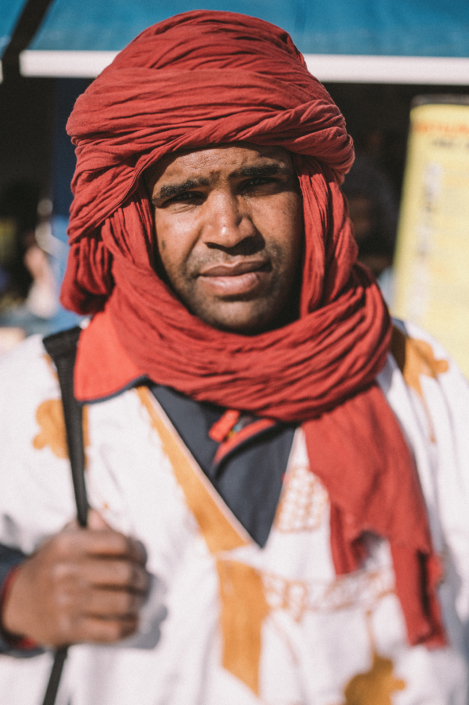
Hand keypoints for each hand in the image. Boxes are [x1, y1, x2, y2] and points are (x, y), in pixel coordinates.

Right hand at [1, 510, 148, 646]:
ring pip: (123, 602)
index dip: (138, 551)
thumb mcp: (66, 539)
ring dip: (138, 602)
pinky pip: (112, 630)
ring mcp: (67, 602)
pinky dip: (130, 626)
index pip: (119, 543)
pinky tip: (132, 620)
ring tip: (138, 599)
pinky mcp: (69, 629)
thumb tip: (106, 517)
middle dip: (142, 578)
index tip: (141, 558)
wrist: (20, 601)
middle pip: (125, 573)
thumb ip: (93, 528)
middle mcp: (66, 572)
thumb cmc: (53, 566)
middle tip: (144, 581)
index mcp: (68, 545)